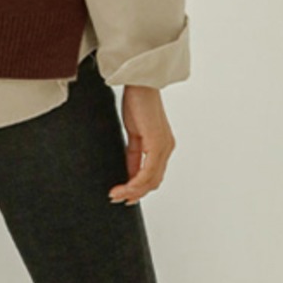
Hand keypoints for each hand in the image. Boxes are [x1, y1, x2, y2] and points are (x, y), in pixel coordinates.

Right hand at [109, 85, 175, 204]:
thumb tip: (129, 172)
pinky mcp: (157, 144)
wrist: (141, 84)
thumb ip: (134, 154)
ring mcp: (164, 147)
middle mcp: (167, 148)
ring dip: (132, 191)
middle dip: (134, 194)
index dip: (138, 189)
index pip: (153, 175)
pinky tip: (123, 186)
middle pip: (153, 182)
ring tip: (115, 194)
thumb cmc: (137, 102)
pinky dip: (134, 183)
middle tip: (116, 198)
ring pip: (151, 181)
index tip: (122, 195)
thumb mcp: (133, 134)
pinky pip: (147, 172)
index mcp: (162, 145)